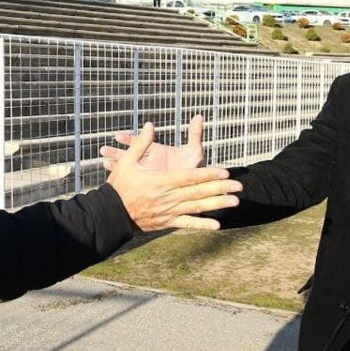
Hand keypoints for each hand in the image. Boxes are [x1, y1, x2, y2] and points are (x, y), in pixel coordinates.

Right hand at [106, 121, 239, 231]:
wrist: (110, 215)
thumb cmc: (118, 187)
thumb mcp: (126, 162)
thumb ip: (140, 144)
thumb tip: (150, 125)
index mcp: (161, 182)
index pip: (191, 177)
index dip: (209, 174)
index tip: (225, 172)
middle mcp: (168, 198)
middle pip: (199, 192)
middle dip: (221, 188)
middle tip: (239, 186)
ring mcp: (169, 212)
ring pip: (197, 208)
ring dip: (217, 205)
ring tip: (234, 202)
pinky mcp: (167, 222)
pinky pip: (187, 224)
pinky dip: (202, 225)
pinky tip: (217, 226)